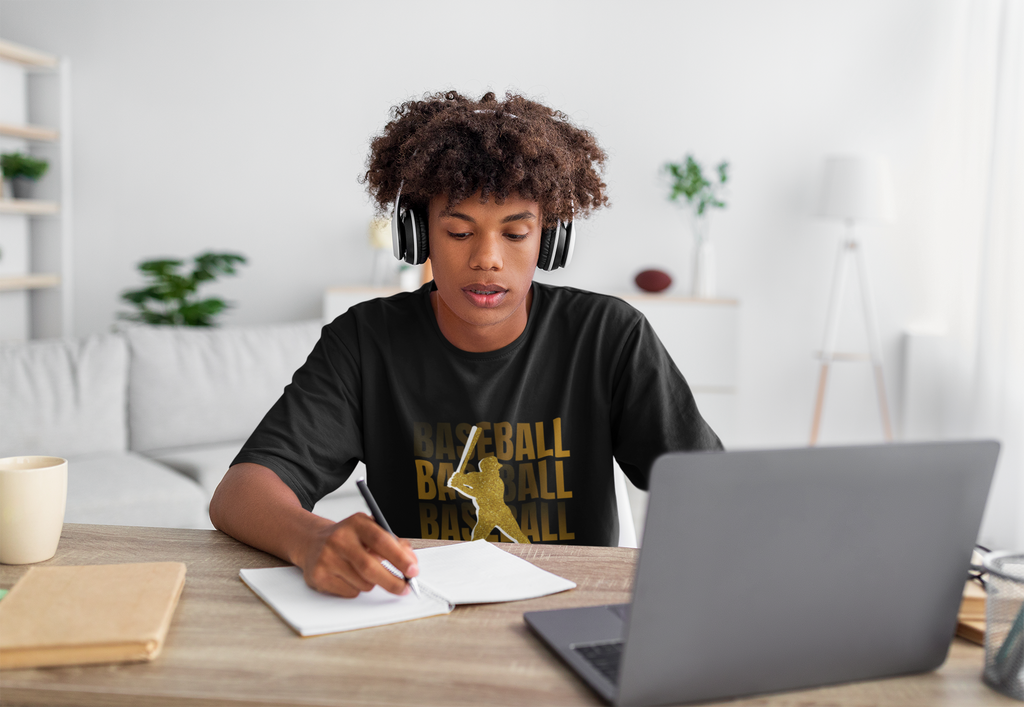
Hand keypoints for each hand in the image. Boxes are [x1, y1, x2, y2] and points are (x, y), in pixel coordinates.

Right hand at [298, 513, 418, 597]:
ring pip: (363, 583)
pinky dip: (358, 589)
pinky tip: (349, 577)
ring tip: (364, 572)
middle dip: (392, 581)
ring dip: (372, 583)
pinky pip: (350, 592)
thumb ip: (394, 543)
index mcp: (356, 523)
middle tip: (405, 587)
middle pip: (370, 567)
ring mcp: (327, 557)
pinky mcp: (319, 576)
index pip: (381, 540)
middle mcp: (339, 538)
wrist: (312, 542)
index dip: (399, 557)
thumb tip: (411, 562)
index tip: (413, 570)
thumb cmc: (349, 539)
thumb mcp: (370, 531)